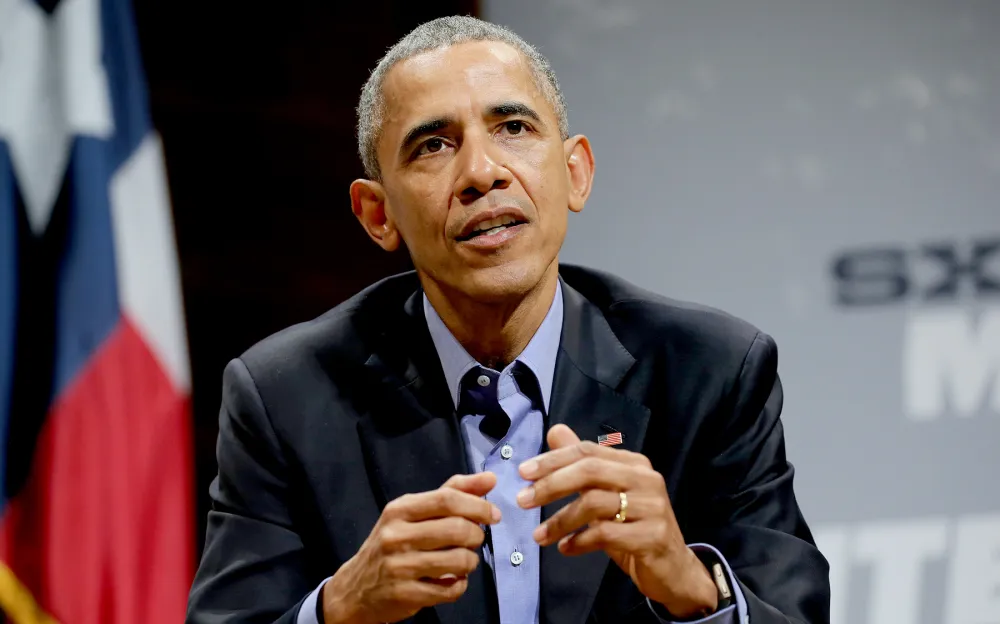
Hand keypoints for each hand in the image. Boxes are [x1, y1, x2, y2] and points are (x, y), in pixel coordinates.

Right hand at [322, 472, 500, 623]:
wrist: (355, 588)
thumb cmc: (392, 544)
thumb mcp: (413, 513)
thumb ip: (452, 493)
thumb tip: (490, 478)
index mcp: (400, 510)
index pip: (447, 499)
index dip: (478, 505)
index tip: (493, 514)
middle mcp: (396, 535)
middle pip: (457, 529)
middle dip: (477, 535)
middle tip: (475, 540)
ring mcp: (399, 566)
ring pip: (458, 560)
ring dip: (470, 562)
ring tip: (463, 561)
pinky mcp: (405, 594)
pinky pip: (450, 590)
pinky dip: (459, 585)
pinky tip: (451, 581)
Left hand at [517, 425, 717, 618]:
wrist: (674, 569)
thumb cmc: (635, 529)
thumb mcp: (606, 494)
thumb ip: (582, 464)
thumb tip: (555, 431)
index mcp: (634, 464)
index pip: (587, 451)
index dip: (553, 460)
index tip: (523, 472)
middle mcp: (646, 479)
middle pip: (590, 470)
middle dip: (551, 484)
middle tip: (522, 499)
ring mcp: (652, 507)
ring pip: (594, 504)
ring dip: (560, 520)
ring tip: (539, 535)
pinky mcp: (653, 536)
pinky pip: (606, 534)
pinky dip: (579, 541)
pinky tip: (565, 548)